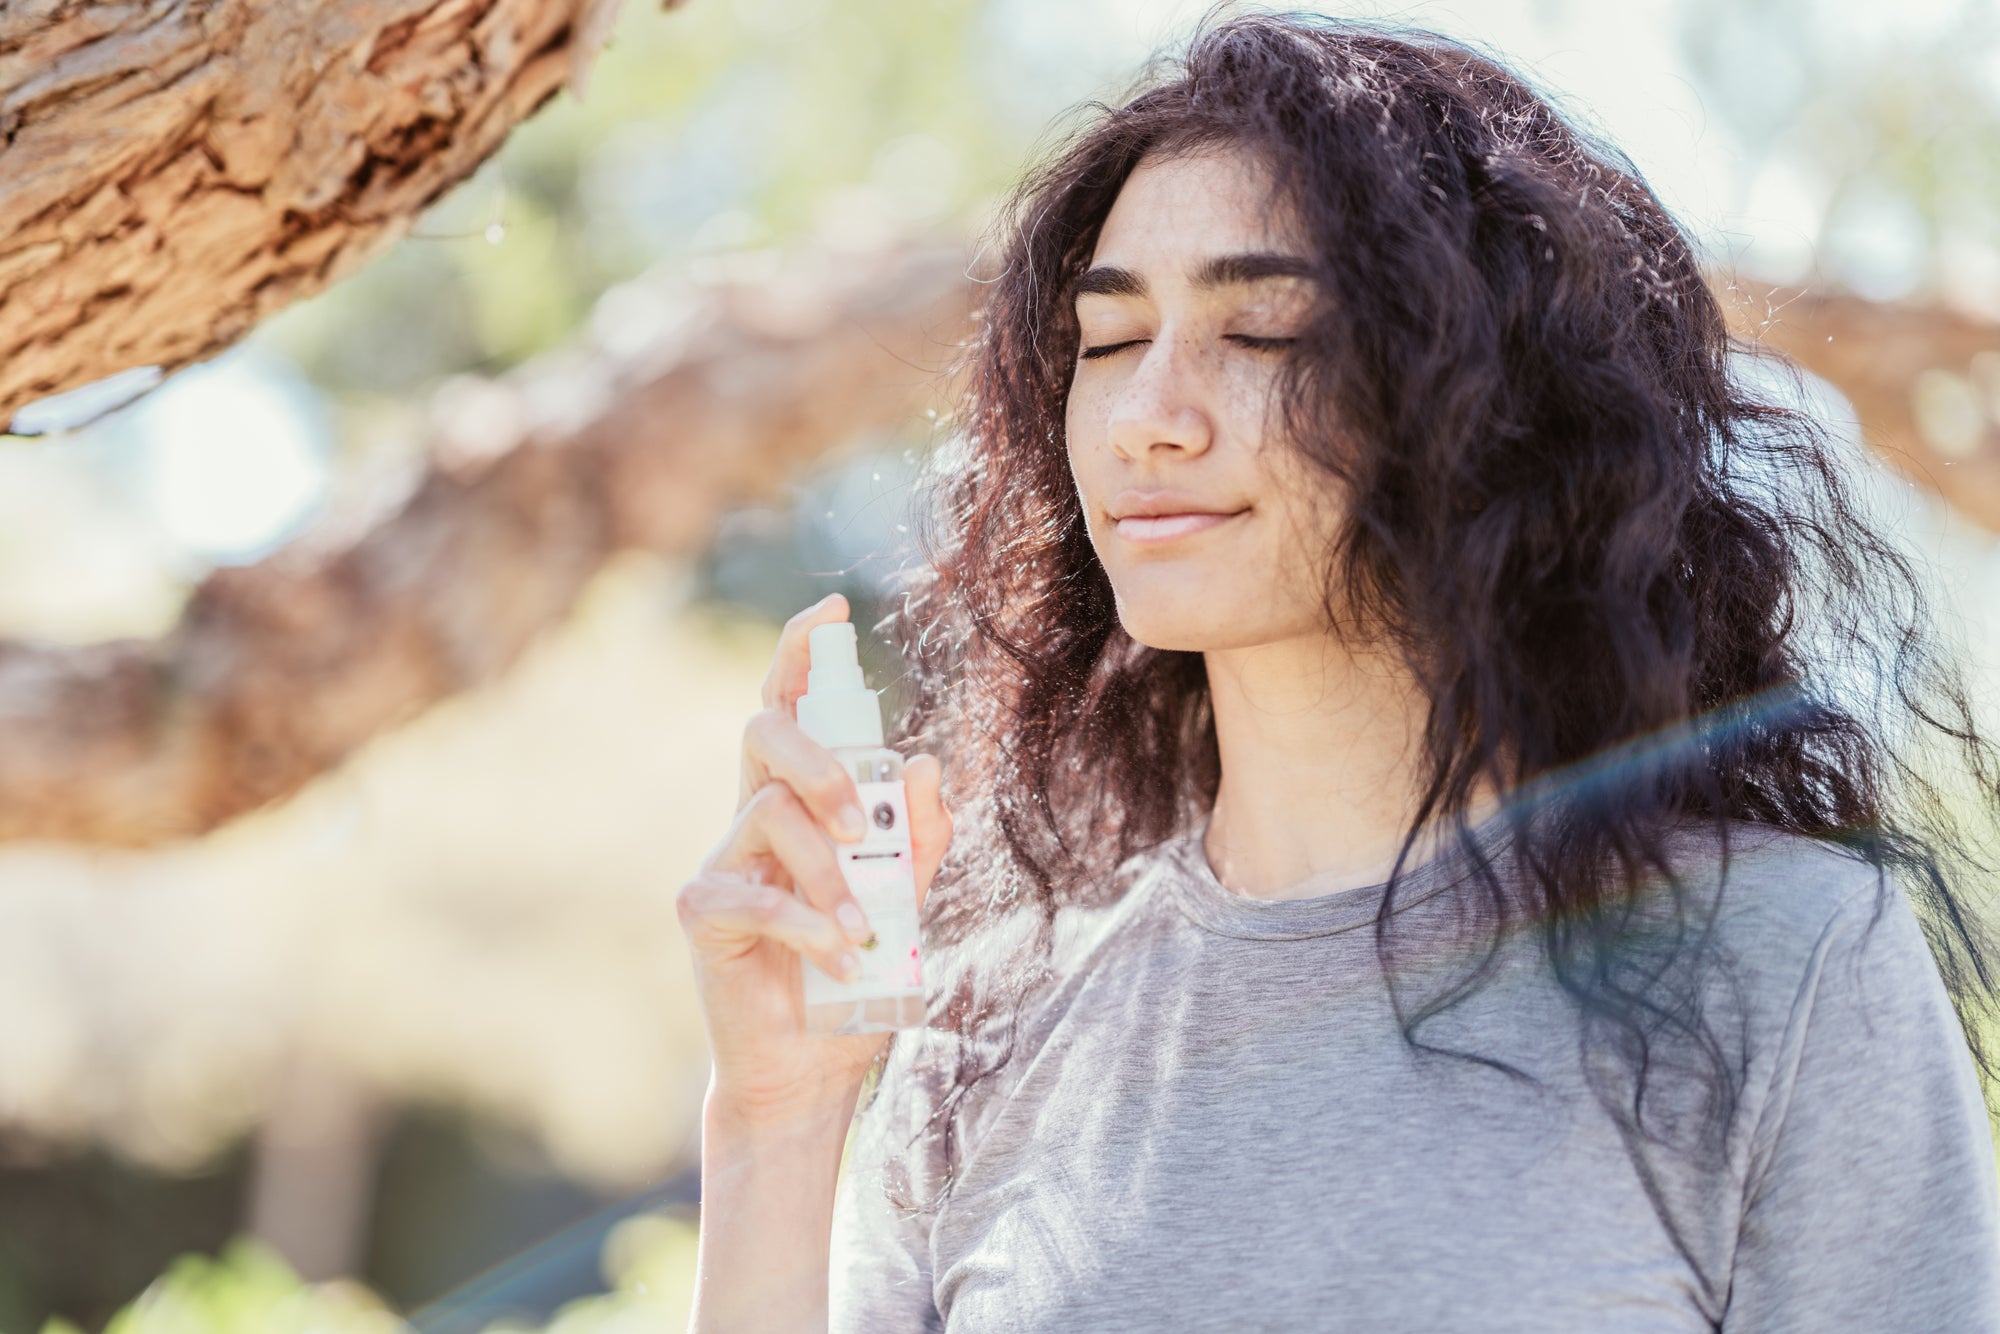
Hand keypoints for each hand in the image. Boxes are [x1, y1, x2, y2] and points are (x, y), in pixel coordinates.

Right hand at [676, 592, 952, 1127]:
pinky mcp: (702, 912)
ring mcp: (723, 862)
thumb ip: (919, 838)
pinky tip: (841, 960)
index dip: (802, 652)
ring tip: (864, 931)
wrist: (813, 1068)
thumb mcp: (907, 902)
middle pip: (764, 733)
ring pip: (769, 813)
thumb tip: (927, 762)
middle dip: (820, 760)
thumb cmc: (856, 976)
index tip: (831, 608)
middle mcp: (754, 819)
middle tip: (861, 820)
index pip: (792, 709)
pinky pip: (753, 893)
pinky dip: (807, 925)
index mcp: (801, 804)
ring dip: (830, 874)